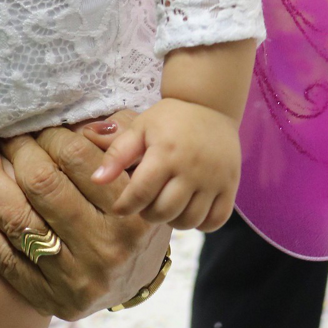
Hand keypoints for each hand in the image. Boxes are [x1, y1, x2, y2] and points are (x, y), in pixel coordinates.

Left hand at [0, 115, 169, 318]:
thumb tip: (82, 121)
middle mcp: (103, 248)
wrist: (134, 276)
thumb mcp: (140, 169)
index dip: (48, 133)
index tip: (37, 124)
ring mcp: (73, 278)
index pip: (75, 156)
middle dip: (17, 150)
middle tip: (6, 134)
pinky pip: (1, 260)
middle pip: (41, 184)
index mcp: (129, 211)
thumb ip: (120, 139)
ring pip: (16, 220)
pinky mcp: (48, 298)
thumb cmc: (133, 208)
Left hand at [91, 98, 239, 230]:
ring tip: (167, 204)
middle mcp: (191, 168)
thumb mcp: (140, 128)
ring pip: (189, 221)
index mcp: (165, 152)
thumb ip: (117, 154)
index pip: (140, 194)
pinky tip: (190, 208)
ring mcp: (214, 178)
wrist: (210, 105)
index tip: (120, 206)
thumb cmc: (169, 118)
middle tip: (145, 202)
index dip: (125, 206)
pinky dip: (200, 223)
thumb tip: (96, 180)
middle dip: (148, 214)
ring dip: (173, 220)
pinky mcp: (230, 185)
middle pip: (164, 212)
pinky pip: (215, 221)